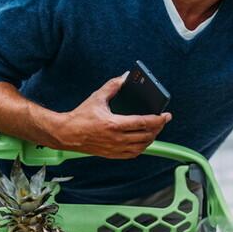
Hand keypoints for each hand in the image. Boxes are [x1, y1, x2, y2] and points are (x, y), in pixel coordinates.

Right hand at [54, 75, 171, 158]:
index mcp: (114, 124)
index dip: (158, 119)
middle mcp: (116, 138)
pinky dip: (141, 148)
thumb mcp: (97, 97)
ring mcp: (114, 148)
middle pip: (146, 136)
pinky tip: (144, 140)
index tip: (167, 115)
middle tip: (163, 120)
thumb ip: (113, 86)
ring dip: (151, 138)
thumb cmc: (81, 116)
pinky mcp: (111, 154)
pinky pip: (132, 154)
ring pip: (141, 147)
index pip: (143, 123)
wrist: (66, 134)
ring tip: (155, 129)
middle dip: (158, 128)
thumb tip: (125, 77)